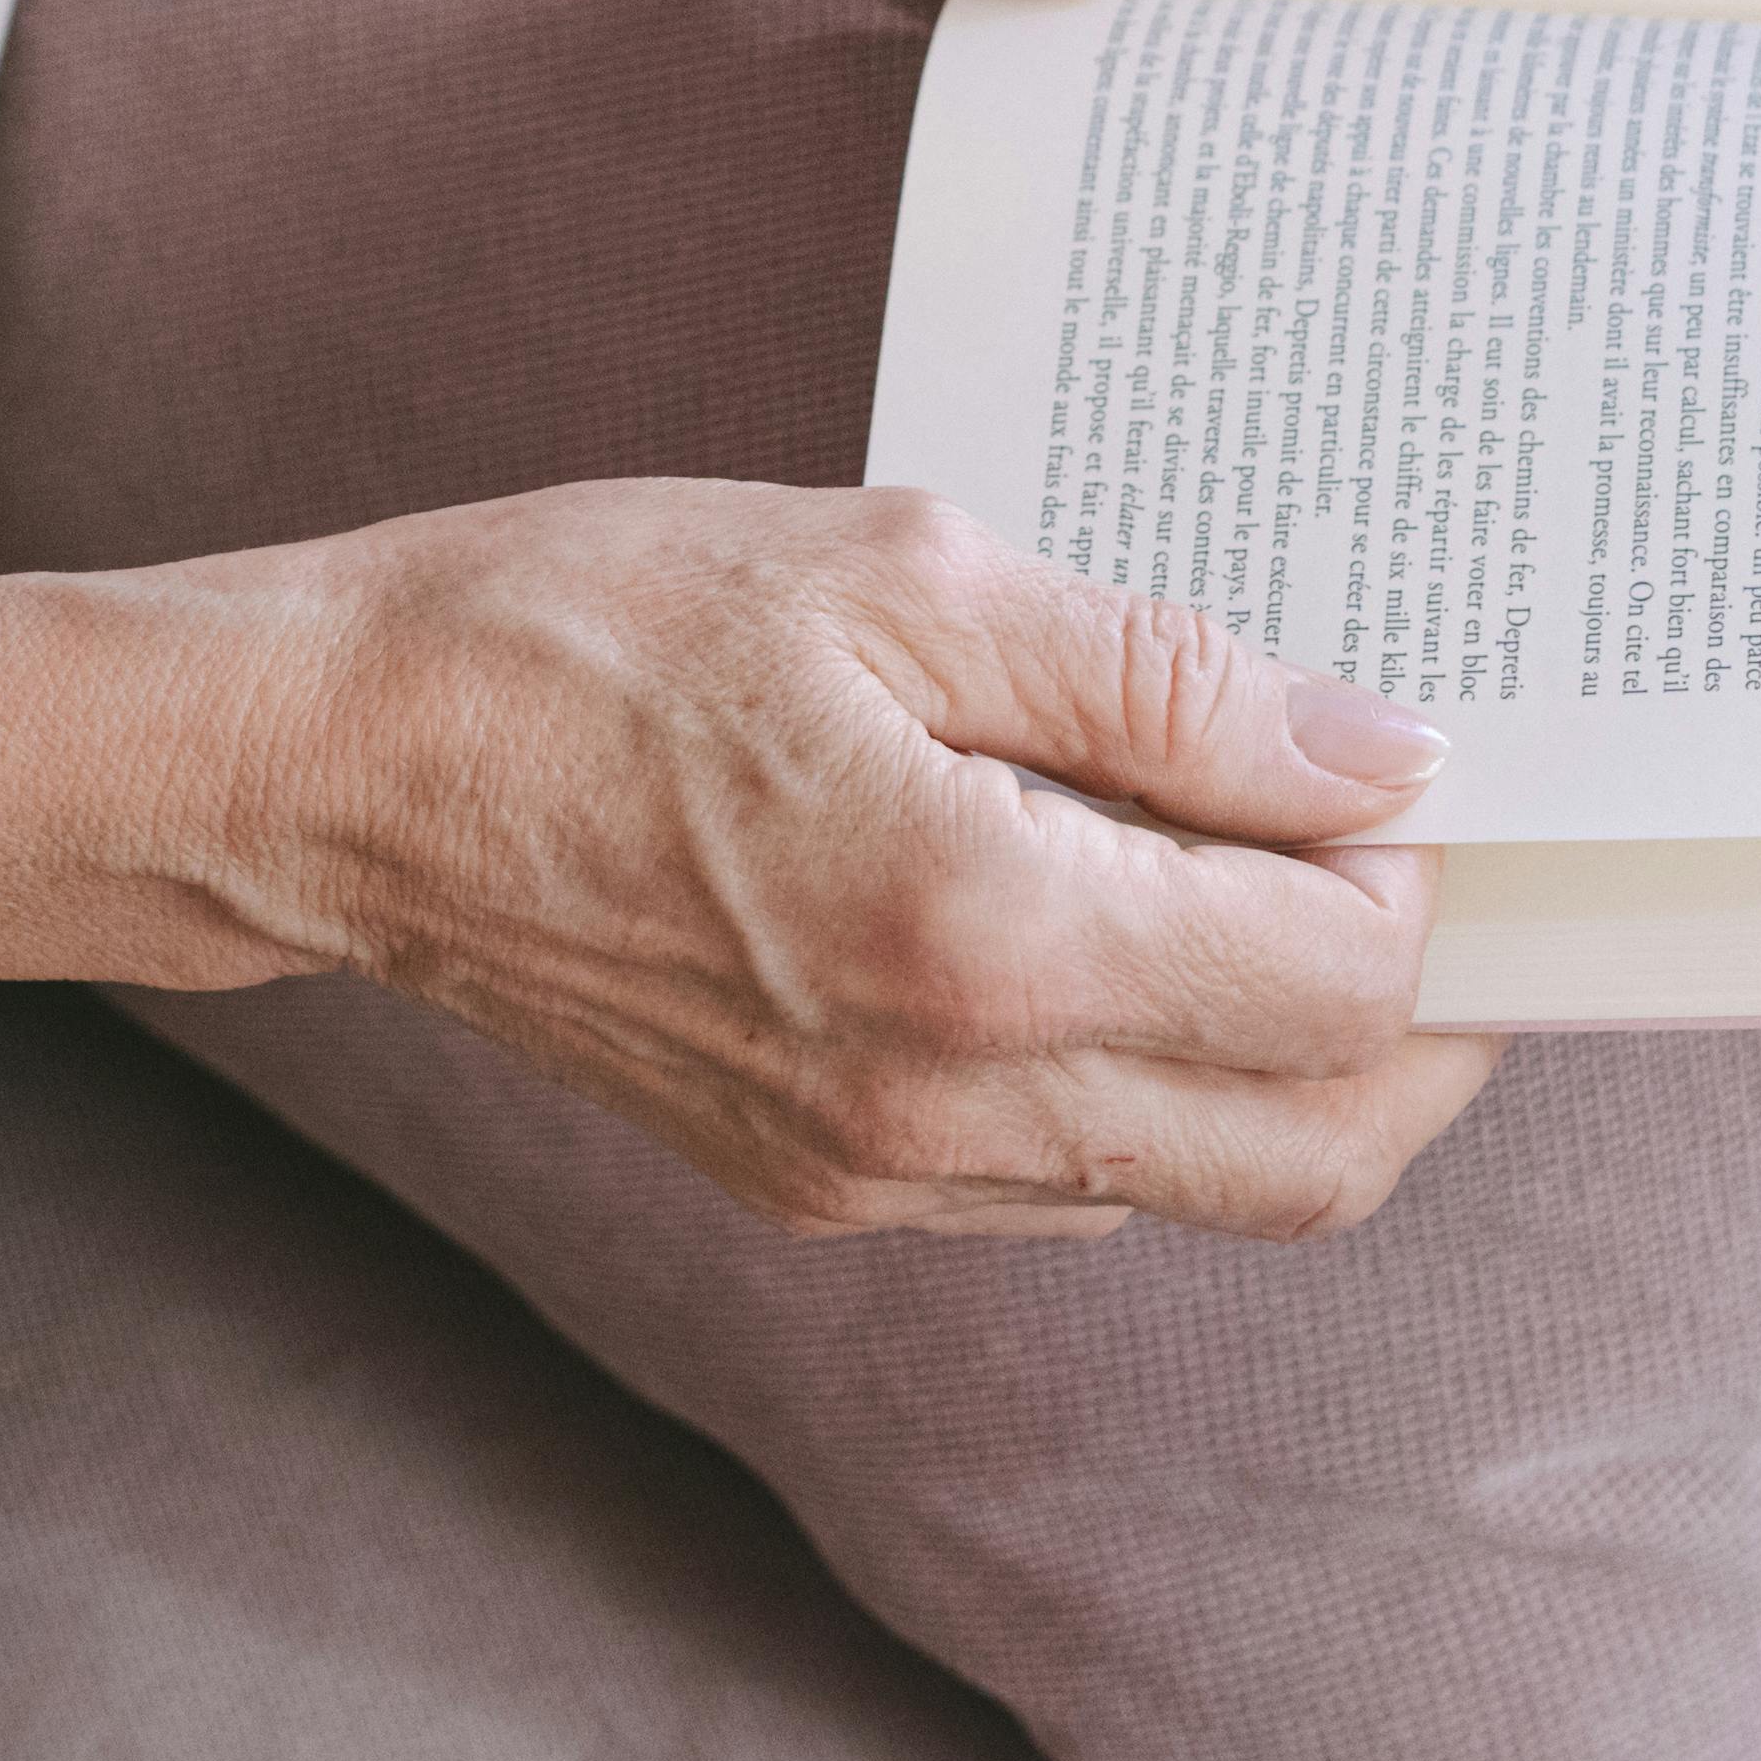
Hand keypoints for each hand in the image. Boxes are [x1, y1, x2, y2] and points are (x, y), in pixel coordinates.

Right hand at [213, 480, 1495, 1238]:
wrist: (338, 771)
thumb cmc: (584, 630)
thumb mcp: (896, 573)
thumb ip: (1159, 683)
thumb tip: (1376, 760)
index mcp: (983, 934)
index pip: (1338, 983)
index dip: (1420, 876)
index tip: (1399, 764)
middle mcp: (948, 1102)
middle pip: (1319, 1151)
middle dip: (1422, 1024)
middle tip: (1417, 868)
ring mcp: (880, 1172)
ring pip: (1202, 1187)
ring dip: (1287, 1063)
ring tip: (1259, 877)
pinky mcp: (819, 1186)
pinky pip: (1067, 1183)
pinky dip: (1147, 1086)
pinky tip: (1101, 927)